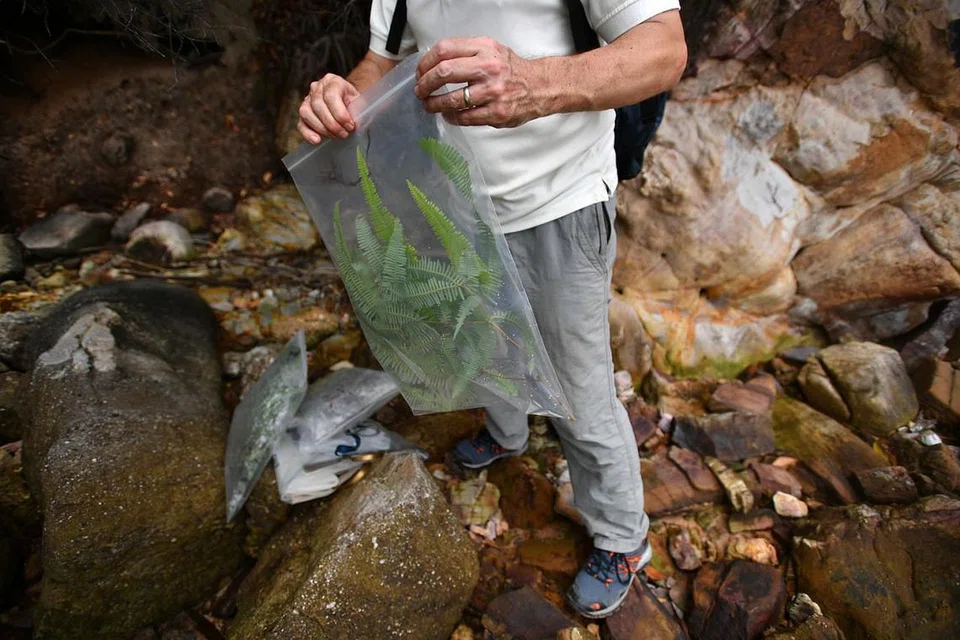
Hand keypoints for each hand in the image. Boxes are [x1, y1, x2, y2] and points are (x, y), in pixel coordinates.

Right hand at [297, 74, 360, 143]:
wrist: (348, 103)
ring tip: (335, 136)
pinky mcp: (303, 113)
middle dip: (332, 124)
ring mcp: (307, 99)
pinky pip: (301, 124)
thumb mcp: (359, 103)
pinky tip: (317, 140)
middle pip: (318, 105)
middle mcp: (317, 87)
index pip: (331, 96)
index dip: (340, 114)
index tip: (350, 126)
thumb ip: (358, 110)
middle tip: (344, 134)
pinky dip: (308, 134)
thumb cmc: (354, 103)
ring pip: (307, 114)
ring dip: (322, 129)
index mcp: (332, 81)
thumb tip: (356, 123)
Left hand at [414, 37, 542, 127]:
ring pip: (451, 99)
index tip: (421, 72)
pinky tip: (448, 115)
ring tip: (429, 105)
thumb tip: (434, 63)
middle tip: (420, 91)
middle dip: (425, 84)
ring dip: (434, 104)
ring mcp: (493, 91)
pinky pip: (464, 117)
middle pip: (444, 72)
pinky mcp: (496, 112)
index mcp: (484, 48)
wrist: (540, 86)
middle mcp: (489, 67)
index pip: (444, 50)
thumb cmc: (511, 70)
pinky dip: (451, 117)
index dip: (426, 62)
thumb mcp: (491, 50)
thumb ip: (466, 52)